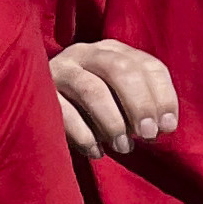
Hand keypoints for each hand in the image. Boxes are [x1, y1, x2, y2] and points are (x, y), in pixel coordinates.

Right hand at [48, 39, 177, 156]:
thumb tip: (163, 126)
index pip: (147, 65)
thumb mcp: (119, 98)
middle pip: (120, 70)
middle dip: (140, 105)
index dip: (163, 96)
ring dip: (113, 123)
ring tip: (123, 147)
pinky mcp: (40, 91)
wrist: (35, 109)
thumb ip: (143, 106)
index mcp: (112, 51)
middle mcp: (85, 53)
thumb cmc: (91, 109)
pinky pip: (65, 113)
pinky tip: (96, 152)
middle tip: (147, 135)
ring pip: (92, 90)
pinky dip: (85, 136)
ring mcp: (60, 70)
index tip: (167, 127)